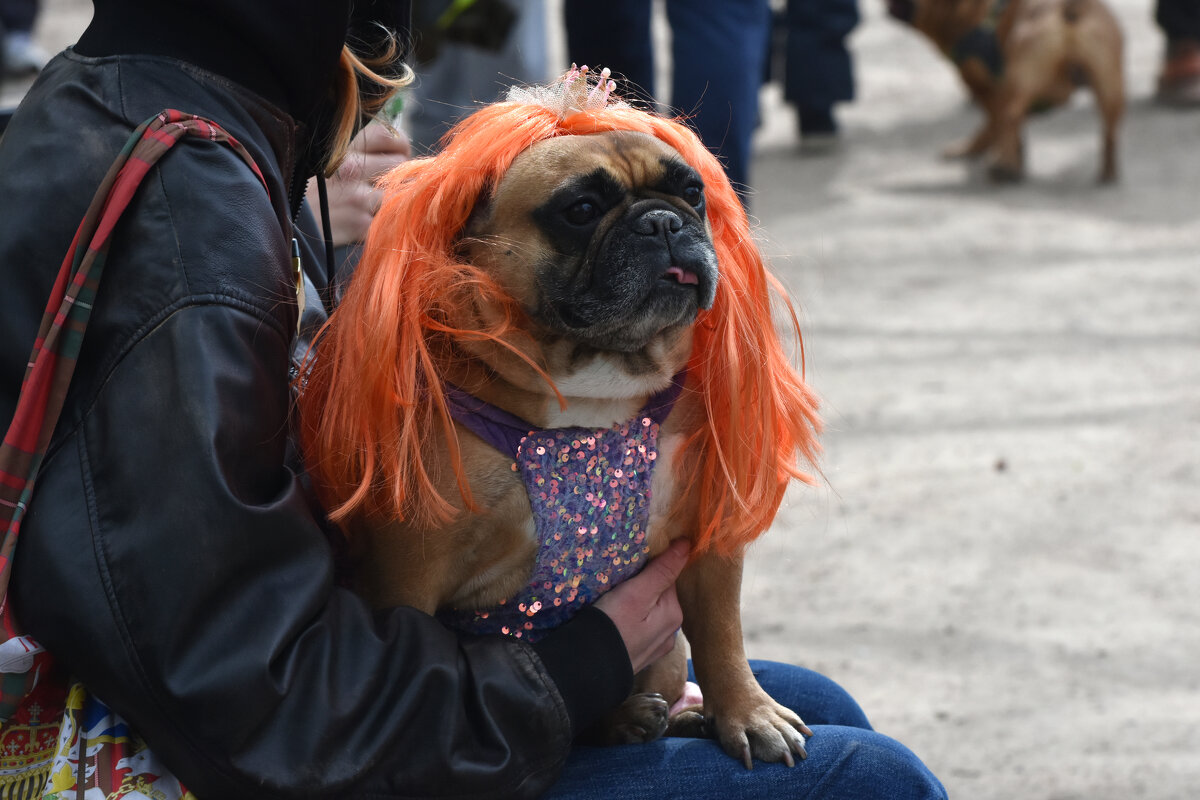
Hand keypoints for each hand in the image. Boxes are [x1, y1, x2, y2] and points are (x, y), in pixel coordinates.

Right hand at [306, 122, 410, 246]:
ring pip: (400, 194)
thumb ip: (355, 150)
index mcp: (342, 149)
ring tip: (380, 204)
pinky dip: (384, 222)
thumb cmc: (305, 191)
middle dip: (401, 173)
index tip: (398, 153)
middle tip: (389, 182)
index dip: (399, 144)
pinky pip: (388, 220)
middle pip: (401, 164)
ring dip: (396, 199)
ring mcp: (358, 200)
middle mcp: (352, 170)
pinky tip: (370, 222)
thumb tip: (393, 146)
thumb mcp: (323, 160)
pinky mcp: (361, 227)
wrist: (282, 222)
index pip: (388, 136)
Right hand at [594, 538, 688, 673]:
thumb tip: (688, 544)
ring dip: (638, 604)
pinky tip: (618, 620)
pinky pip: (641, 628)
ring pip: (650, 613)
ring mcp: (656, 646)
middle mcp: (671, 631)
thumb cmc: (612, 624)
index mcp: (674, 613)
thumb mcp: (637, 592)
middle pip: (660, 595)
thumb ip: (663, 570)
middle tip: (619, 581)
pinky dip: (632, 621)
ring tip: (615, 600)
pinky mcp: (640, 655)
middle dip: (644, 585)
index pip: (668, 577)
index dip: (650, 566)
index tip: (631, 563)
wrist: (588, 668)